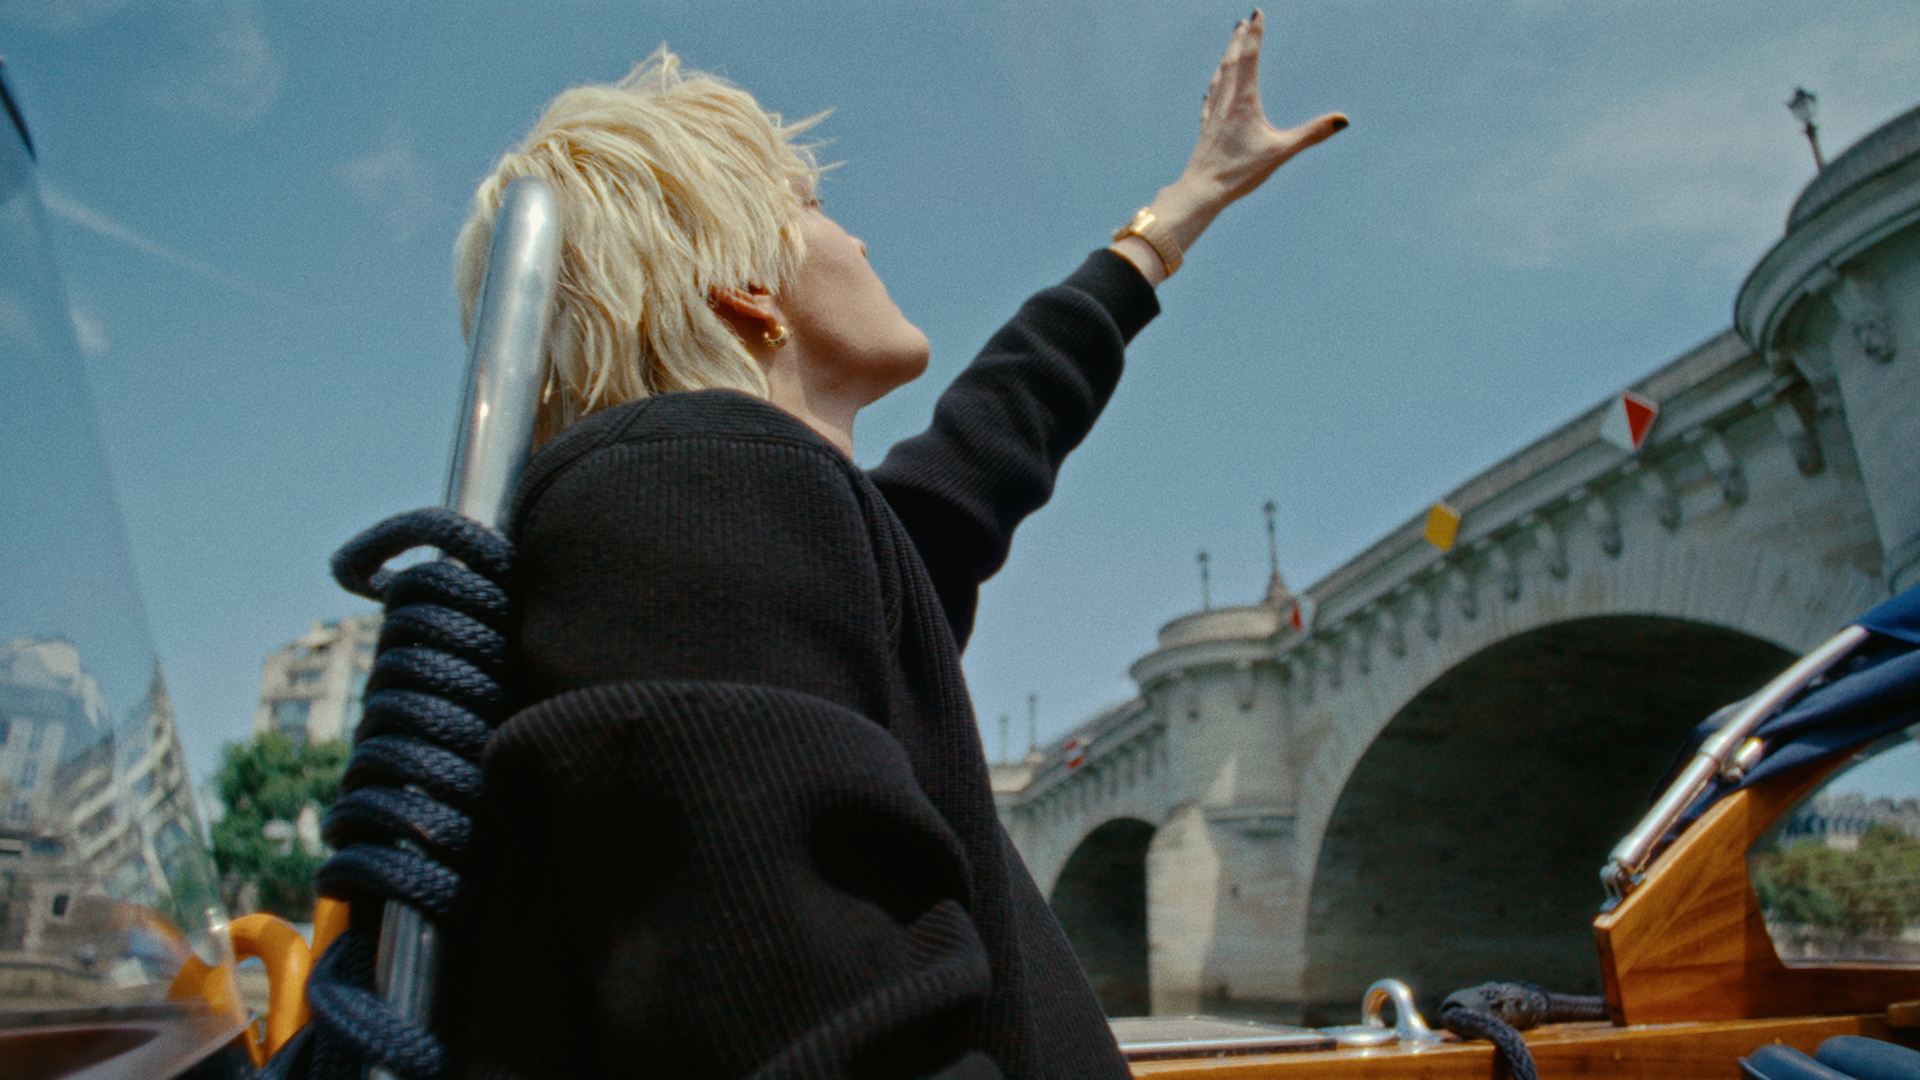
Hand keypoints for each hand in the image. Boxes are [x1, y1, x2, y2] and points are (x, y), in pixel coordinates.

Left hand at [1111, 10, 1345, 284]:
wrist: (1202, 191)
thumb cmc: (1240, 172)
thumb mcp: (1281, 152)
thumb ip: (1312, 134)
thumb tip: (1342, 121)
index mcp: (1243, 102)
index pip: (1249, 59)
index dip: (1254, 35)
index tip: (1256, 13)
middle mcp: (1225, 103)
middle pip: (1231, 63)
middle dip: (1238, 40)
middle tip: (1243, 21)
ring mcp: (1213, 115)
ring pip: (1219, 78)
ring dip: (1226, 58)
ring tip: (1230, 46)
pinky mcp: (1206, 129)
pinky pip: (1211, 99)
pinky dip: (1215, 85)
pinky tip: (1212, 89)